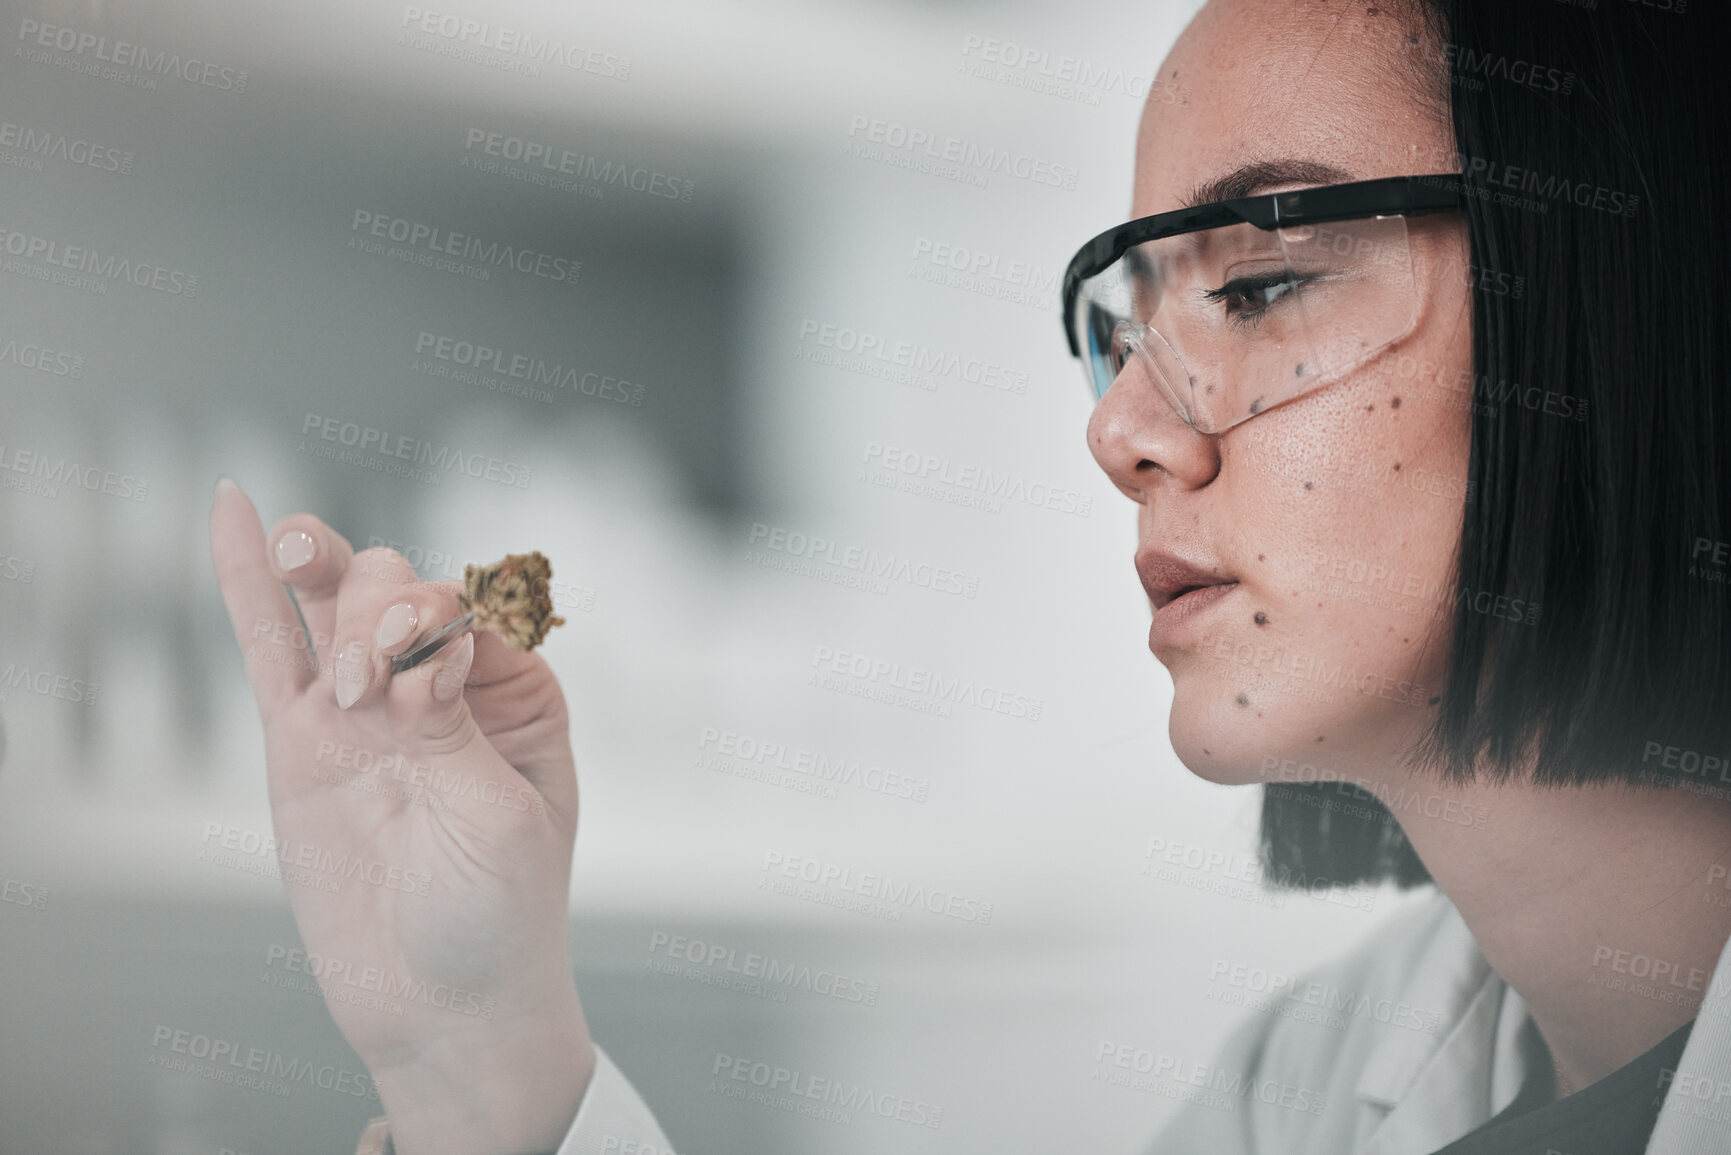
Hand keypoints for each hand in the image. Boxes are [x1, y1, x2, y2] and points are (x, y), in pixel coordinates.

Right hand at [208, 479, 593, 1154]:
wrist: (443, 1006)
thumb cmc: (501, 915)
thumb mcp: (498, 821)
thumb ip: (452, 731)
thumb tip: (419, 647)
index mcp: (514, 691)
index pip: (472, 608)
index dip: (441, 617)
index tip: (425, 678)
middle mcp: (440, 684)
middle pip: (401, 590)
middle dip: (383, 609)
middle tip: (373, 690)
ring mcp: (365, 707)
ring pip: (335, 602)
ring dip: (320, 563)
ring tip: (298, 549)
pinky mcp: (302, 742)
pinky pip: (270, 647)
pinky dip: (246, 580)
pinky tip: (235, 512)